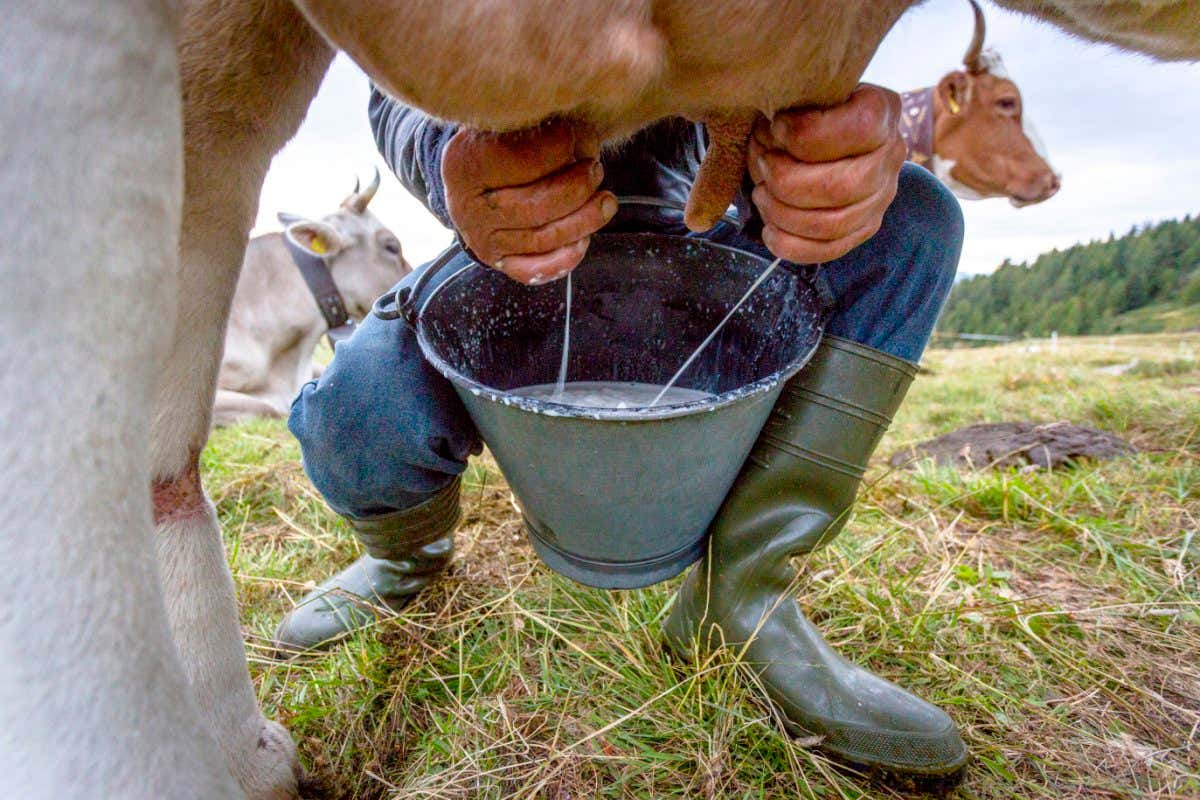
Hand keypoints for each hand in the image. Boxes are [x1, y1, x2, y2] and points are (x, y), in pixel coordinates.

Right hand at [441, 119, 617, 283]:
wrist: (472, 181)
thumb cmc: (501, 141)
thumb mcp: (511, 121)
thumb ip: (542, 124)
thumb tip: (587, 141)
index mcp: (464, 163)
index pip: (519, 159)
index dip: (558, 146)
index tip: (578, 134)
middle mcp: (466, 207)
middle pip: (535, 206)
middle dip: (576, 188)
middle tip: (595, 170)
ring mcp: (481, 239)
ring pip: (542, 239)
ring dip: (584, 221)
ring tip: (606, 201)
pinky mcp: (498, 262)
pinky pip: (534, 270)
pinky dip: (565, 258)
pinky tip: (584, 238)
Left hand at [748, 84, 905, 263]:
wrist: (822, 132)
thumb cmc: (805, 106)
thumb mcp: (802, 91)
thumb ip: (788, 104)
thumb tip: (766, 133)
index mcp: (882, 110)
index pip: (861, 127)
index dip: (808, 133)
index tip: (776, 126)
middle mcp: (891, 156)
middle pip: (842, 187)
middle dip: (787, 181)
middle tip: (761, 165)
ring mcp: (881, 197)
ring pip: (832, 224)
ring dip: (782, 212)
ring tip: (760, 193)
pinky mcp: (865, 228)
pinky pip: (828, 250)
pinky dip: (790, 245)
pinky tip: (768, 228)